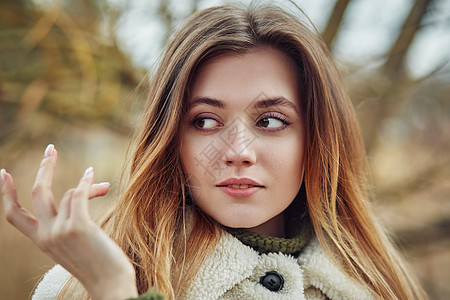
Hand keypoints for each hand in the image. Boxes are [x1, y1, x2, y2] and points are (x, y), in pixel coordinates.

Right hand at [1, 144, 137, 299]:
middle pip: (36, 193)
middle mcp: (46, 236)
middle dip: (44, 167)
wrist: (111, 286)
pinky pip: (78, 193)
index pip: (14, 216)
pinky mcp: (78, 226)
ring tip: (101, 184)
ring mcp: (60, 231)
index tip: (3, 173)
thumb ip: (71, 221)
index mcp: (41, 241)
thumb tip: (83, 188)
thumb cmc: (98, 264)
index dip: (6, 193)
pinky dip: (86, 182)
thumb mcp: (76, 243)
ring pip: (64, 192)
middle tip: (51, 149)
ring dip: (85, 183)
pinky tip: (92, 175)